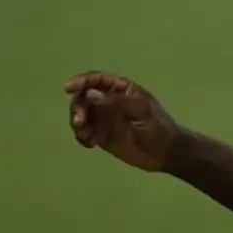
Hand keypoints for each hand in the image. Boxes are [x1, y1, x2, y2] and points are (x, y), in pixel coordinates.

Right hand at [65, 71, 179, 171]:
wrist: (164, 152)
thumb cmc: (157, 126)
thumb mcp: (140, 110)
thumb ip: (115, 101)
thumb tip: (90, 93)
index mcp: (121, 89)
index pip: (98, 80)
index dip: (82, 81)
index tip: (68, 88)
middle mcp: (109, 101)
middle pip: (84, 97)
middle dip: (78, 106)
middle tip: (80, 120)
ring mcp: (105, 119)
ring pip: (82, 115)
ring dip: (77, 122)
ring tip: (85, 134)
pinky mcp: (101, 136)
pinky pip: (84, 133)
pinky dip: (82, 136)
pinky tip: (90, 144)